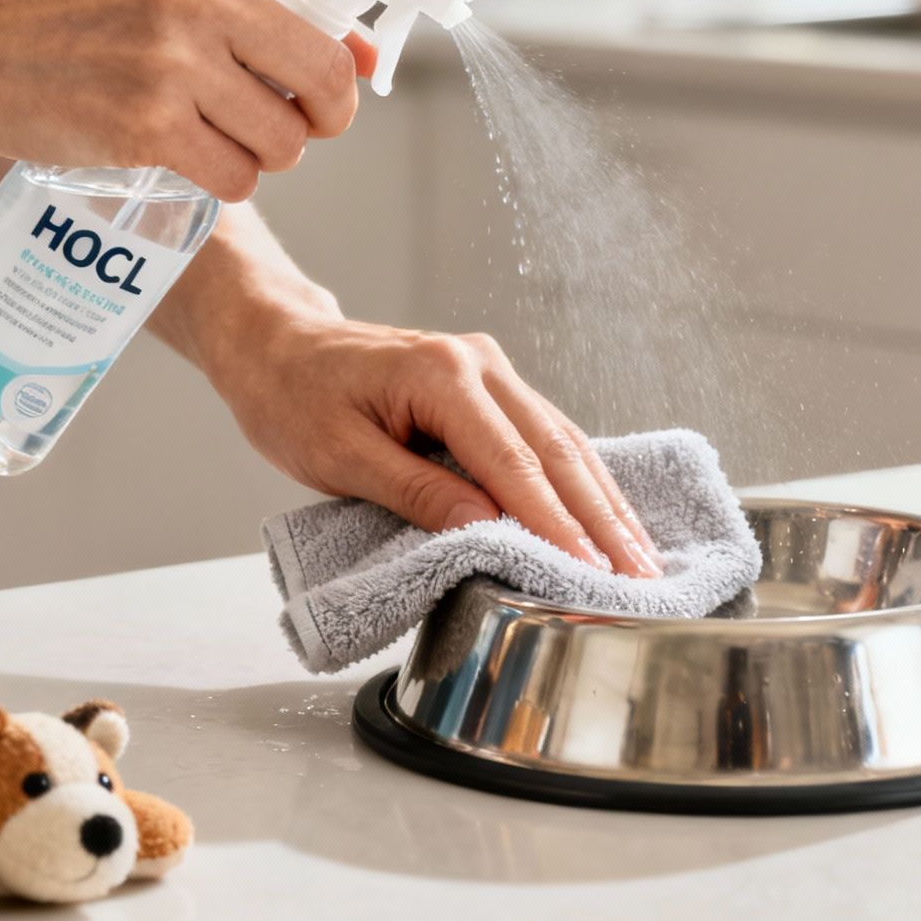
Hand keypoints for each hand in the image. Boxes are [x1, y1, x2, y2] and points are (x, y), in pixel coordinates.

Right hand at [0, 0, 469, 201]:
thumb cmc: (75, 16)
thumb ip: (264, 11)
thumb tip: (370, 60)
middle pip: (331, 73)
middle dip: (329, 115)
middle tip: (301, 121)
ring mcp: (173, 58)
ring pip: (289, 139)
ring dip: (267, 153)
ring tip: (209, 128)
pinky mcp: (148, 125)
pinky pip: (240, 178)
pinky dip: (225, 182)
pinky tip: (182, 156)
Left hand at [207, 300, 663, 578]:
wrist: (278, 344)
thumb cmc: (294, 397)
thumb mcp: (338, 455)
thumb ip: (415, 491)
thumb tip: (484, 528)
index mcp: (442, 376)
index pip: (514, 463)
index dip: (556, 523)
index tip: (591, 571)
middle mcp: (480, 364)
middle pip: (558, 450)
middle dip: (603, 520)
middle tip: (641, 576)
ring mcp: (491, 370)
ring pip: (565, 442)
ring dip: (605, 503)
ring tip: (641, 557)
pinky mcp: (492, 385)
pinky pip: (549, 436)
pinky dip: (582, 481)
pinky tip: (610, 515)